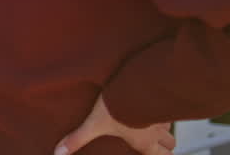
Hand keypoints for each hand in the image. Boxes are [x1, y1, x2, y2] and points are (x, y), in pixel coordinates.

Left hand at [55, 95, 174, 154]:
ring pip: (171, 126)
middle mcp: (157, 132)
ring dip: (165, 127)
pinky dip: (165, 106)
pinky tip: (156, 100)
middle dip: (166, 146)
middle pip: (170, 145)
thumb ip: (77, 139)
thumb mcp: (93, 124)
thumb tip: (58, 153)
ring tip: (154, 122)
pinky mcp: (165, 97)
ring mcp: (163, 114)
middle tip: (157, 143)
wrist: (135, 82)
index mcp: (143, 142)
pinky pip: (171, 105)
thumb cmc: (116, 106)